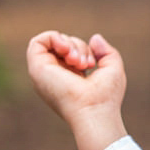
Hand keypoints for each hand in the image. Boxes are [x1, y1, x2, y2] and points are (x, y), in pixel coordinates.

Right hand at [27, 31, 128, 149]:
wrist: (93, 111)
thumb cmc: (105, 97)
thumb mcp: (112, 68)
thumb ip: (105, 51)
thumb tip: (94, 38)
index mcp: (70, 76)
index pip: (72, 50)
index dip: (84, 49)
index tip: (92, 64)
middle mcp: (55, 75)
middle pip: (63, 44)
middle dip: (78, 46)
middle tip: (85, 64)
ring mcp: (45, 72)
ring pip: (52, 42)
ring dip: (69, 43)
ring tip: (78, 61)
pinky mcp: (36, 69)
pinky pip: (38, 41)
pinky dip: (54, 38)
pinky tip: (66, 50)